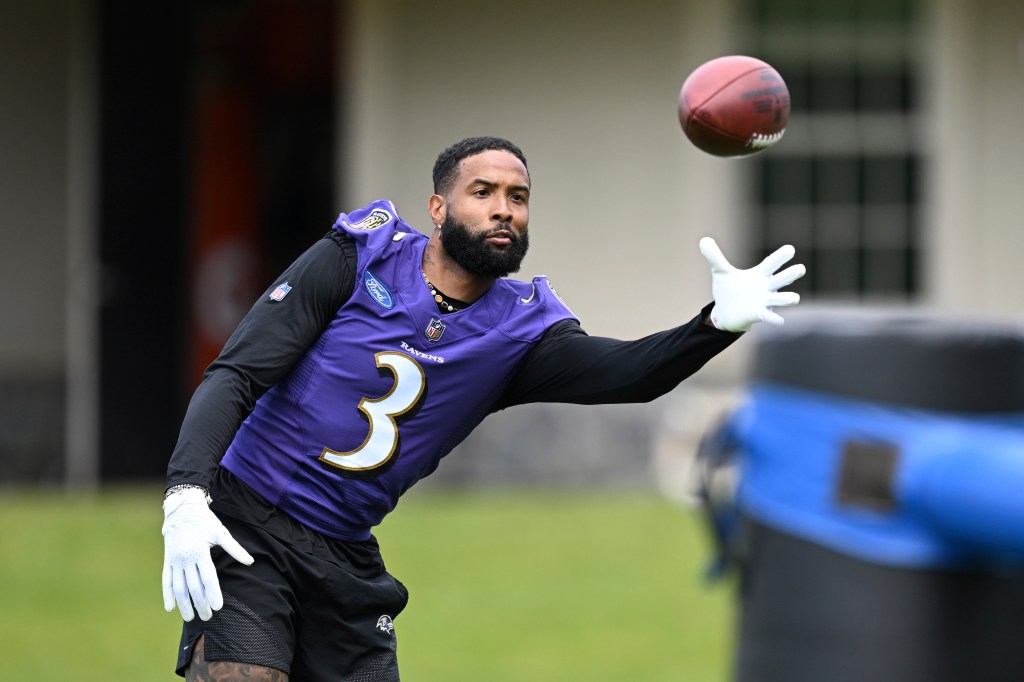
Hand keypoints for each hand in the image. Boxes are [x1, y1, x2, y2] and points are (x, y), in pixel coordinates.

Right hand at [161, 487, 253, 620]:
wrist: (182, 510)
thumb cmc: (205, 521)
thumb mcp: (221, 532)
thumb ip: (235, 549)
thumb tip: (250, 561)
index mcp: (201, 552)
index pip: (208, 578)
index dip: (213, 593)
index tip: (218, 607)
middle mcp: (186, 559)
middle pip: (194, 587)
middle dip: (201, 603)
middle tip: (207, 616)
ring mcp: (175, 561)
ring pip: (179, 587)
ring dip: (184, 604)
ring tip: (190, 617)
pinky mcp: (167, 560)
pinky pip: (166, 581)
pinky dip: (167, 595)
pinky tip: (170, 608)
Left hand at [700, 237, 804, 331]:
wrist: (726, 313)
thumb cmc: (729, 290)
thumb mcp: (720, 272)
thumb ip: (714, 256)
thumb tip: (703, 240)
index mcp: (759, 275)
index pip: (771, 263)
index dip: (780, 257)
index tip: (790, 249)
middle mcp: (766, 288)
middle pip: (781, 279)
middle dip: (790, 274)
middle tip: (800, 268)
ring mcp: (765, 302)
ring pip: (781, 299)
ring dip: (787, 298)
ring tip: (794, 297)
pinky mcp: (759, 315)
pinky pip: (770, 317)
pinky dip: (775, 319)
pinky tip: (780, 321)